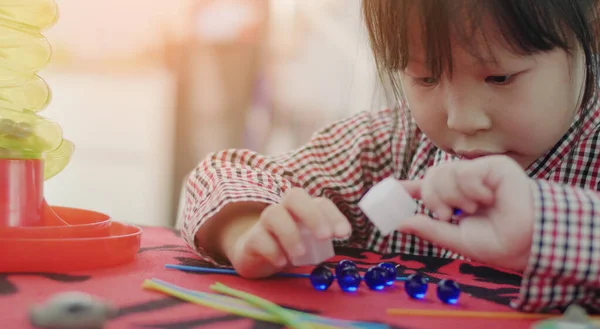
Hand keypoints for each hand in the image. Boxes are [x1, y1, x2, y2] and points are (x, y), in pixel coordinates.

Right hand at [226, 188, 351, 277]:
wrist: (256, 257)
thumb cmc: (289, 247)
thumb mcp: (309, 244)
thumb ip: (321, 240)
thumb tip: (339, 241)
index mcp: (303, 209)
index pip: (320, 203)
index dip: (334, 215)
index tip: (344, 234)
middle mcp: (284, 209)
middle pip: (295, 196)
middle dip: (312, 215)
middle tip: (325, 237)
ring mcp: (265, 223)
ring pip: (273, 214)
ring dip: (290, 234)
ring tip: (301, 255)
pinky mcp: (251, 240)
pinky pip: (259, 238)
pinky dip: (272, 250)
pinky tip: (282, 262)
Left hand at [397, 155, 534, 271]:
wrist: (528, 242)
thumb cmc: (498, 243)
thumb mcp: (456, 239)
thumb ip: (429, 229)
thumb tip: (400, 223)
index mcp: (456, 200)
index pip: (428, 188)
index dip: (409, 187)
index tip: (392, 188)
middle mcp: (466, 184)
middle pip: (431, 177)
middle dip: (432, 198)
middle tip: (447, 215)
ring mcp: (479, 173)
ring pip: (443, 172)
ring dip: (452, 196)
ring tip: (472, 209)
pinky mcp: (493, 166)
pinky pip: (465, 171)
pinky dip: (471, 189)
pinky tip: (487, 198)